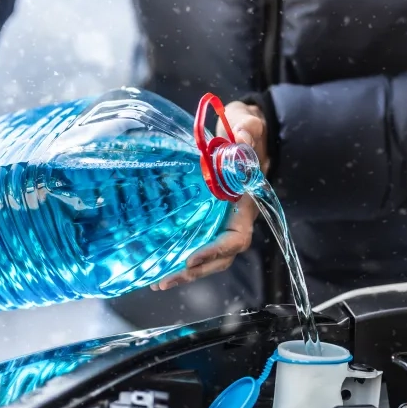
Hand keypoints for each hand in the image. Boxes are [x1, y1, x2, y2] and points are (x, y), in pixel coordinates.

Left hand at [154, 101, 267, 290]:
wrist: (242, 135)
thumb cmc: (245, 134)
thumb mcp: (248, 126)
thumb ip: (247, 131)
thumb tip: (240, 135)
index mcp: (246, 205)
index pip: (236, 237)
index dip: (216, 251)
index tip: (192, 257)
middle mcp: (234, 219)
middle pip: (220, 257)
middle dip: (195, 271)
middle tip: (166, 279)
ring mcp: (219, 221)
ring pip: (207, 256)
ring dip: (185, 271)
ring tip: (158, 280)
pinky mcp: (205, 218)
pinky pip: (195, 242)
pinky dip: (179, 256)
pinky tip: (158, 265)